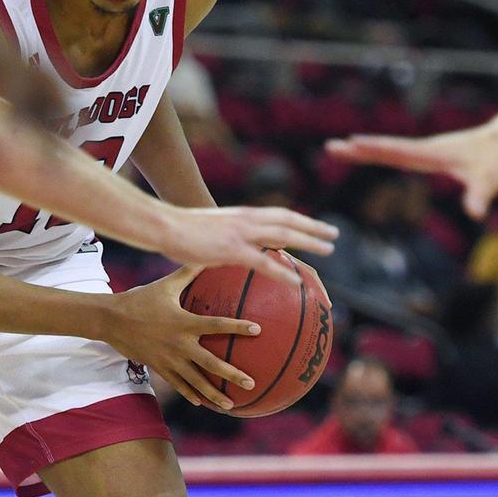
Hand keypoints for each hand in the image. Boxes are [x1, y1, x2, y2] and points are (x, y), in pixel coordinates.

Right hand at [106, 267, 259, 411]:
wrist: (110, 320)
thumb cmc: (140, 299)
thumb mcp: (165, 285)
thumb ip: (188, 273)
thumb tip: (207, 256)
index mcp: (184, 322)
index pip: (217, 325)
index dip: (238, 327)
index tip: (258, 330)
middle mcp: (179, 344)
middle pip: (211, 363)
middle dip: (232, 375)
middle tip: (251, 383)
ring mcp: (169, 360)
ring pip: (196, 381)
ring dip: (214, 394)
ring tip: (232, 406)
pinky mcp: (159, 368)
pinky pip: (178, 385)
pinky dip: (191, 394)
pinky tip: (202, 403)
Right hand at [161, 206, 337, 282]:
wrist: (164, 225)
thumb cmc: (180, 231)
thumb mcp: (210, 232)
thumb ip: (227, 239)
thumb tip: (235, 253)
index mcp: (241, 215)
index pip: (278, 215)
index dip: (299, 220)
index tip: (316, 226)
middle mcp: (246, 220)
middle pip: (288, 220)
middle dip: (313, 226)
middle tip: (333, 235)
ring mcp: (241, 233)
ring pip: (284, 234)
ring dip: (308, 240)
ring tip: (328, 250)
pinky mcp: (232, 249)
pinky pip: (263, 261)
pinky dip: (282, 270)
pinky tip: (296, 281)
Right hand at [326, 124, 497, 219]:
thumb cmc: (495, 161)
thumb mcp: (489, 181)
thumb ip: (479, 197)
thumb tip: (475, 214)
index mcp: (430, 153)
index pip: (396, 150)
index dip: (374, 148)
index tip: (351, 143)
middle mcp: (421, 149)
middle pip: (383, 148)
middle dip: (356, 149)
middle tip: (330, 147)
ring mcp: (421, 150)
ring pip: (386, 149)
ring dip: (361, 150)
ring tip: (338, 149)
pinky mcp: (425, 154)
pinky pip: (393, 153)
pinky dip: (375, 153)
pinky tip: (366, 154)